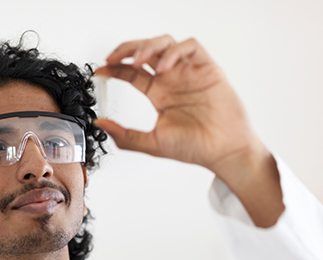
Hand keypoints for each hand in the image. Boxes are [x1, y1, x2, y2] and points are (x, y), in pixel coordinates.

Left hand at [94, 35, 264, 175]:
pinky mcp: (207, 69)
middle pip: (146, 51)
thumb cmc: (195, 148)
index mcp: (159, 94)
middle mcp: (173, 80)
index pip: (132, 72)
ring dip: (149, 46)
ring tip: (137, 60)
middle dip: (127, 49)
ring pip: (166, 43)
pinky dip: (174, 51)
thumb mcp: (152, 143)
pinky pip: (190, 47)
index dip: (115, 67)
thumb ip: (125, 135)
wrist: (223, 152)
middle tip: (113, 57)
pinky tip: (164, 67)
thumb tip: (100, 124)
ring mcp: (189, 73)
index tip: (100, 70)